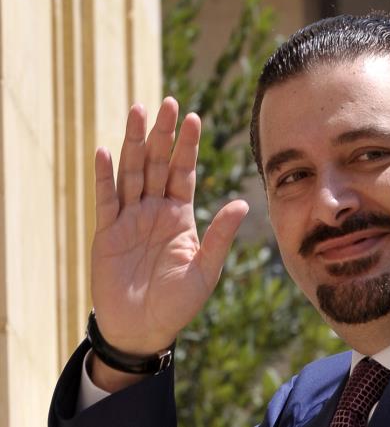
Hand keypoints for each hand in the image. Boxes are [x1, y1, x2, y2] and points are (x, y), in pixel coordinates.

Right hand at [91, 97, 248, 356]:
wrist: (142, 329)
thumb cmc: (177, 303)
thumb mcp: (205, 269)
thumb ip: (219, 235)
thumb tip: (242, 202)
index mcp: (180, 215)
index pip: (184, 172)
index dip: (188, 145)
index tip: (194, 117)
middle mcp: (155, 210)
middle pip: (158, 164)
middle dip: (163, 134)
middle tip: (168, 102)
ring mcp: (129, 218)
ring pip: (132, 172)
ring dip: (135, 143)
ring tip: (138, 111)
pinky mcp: (107, 232)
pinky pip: (105, 199)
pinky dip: (104, 176)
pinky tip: (105, 150)